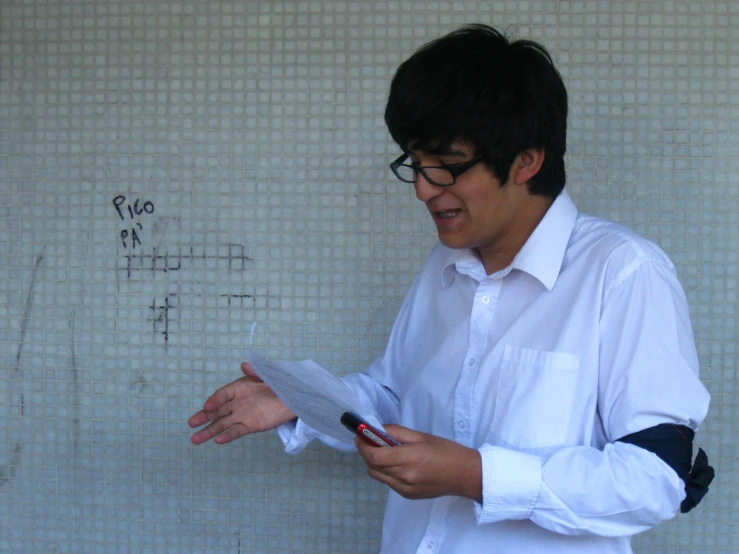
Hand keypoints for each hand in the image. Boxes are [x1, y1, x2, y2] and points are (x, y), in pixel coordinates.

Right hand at [188, 362, 295, 444]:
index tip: (206, 406)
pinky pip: (236, 431)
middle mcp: (236, 403)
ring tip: (195, 440)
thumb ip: (256, 372)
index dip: (214, 400)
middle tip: (191, 423)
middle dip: (203, 417)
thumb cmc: (278, 383)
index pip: (222, 395)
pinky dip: (228, 436)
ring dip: (209, 432)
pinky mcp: (250, 425)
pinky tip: (218, 441)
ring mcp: (242, 415)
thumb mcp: (268, 375)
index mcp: (238, 388)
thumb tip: (245, 364)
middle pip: (217, 411)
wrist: (293, 398)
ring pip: (222, 424)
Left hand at [355, 425, 481, 500]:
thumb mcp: (422, 436)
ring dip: (374, 463)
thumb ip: (397, 433)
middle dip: (366, 453)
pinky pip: (388, 482)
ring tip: (383, 452)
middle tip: (368, 441)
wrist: (465, 475)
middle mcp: (404, 477)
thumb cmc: (446, 451)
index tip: (359, 436)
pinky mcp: (408, 496)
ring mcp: (405, 489)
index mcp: (409, 459)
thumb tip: (377, 429)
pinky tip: (396, 464)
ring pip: (377, 476)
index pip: (375, 456)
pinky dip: (385, 472)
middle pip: (372, 466)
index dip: (363, 446)